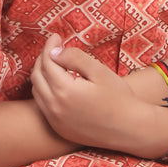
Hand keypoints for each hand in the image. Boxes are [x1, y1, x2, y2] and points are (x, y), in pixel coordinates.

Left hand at [31, 39, 161, 153]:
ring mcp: (55, 121)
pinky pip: (44, 107)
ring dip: (42, 76)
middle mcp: (55, 107)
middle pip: (37, 77)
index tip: (56, 37)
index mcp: (65, 91)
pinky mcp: (59, 129)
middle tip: (54, 49)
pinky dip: (45, 92)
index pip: (47, 62)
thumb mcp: (100, 72)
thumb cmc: (119, 98)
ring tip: (55, 65)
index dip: (49, 47)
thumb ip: (75, 58)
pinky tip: (57, 85)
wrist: (130, 130)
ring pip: (37, 92)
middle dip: (43, 59)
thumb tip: (55, 51)